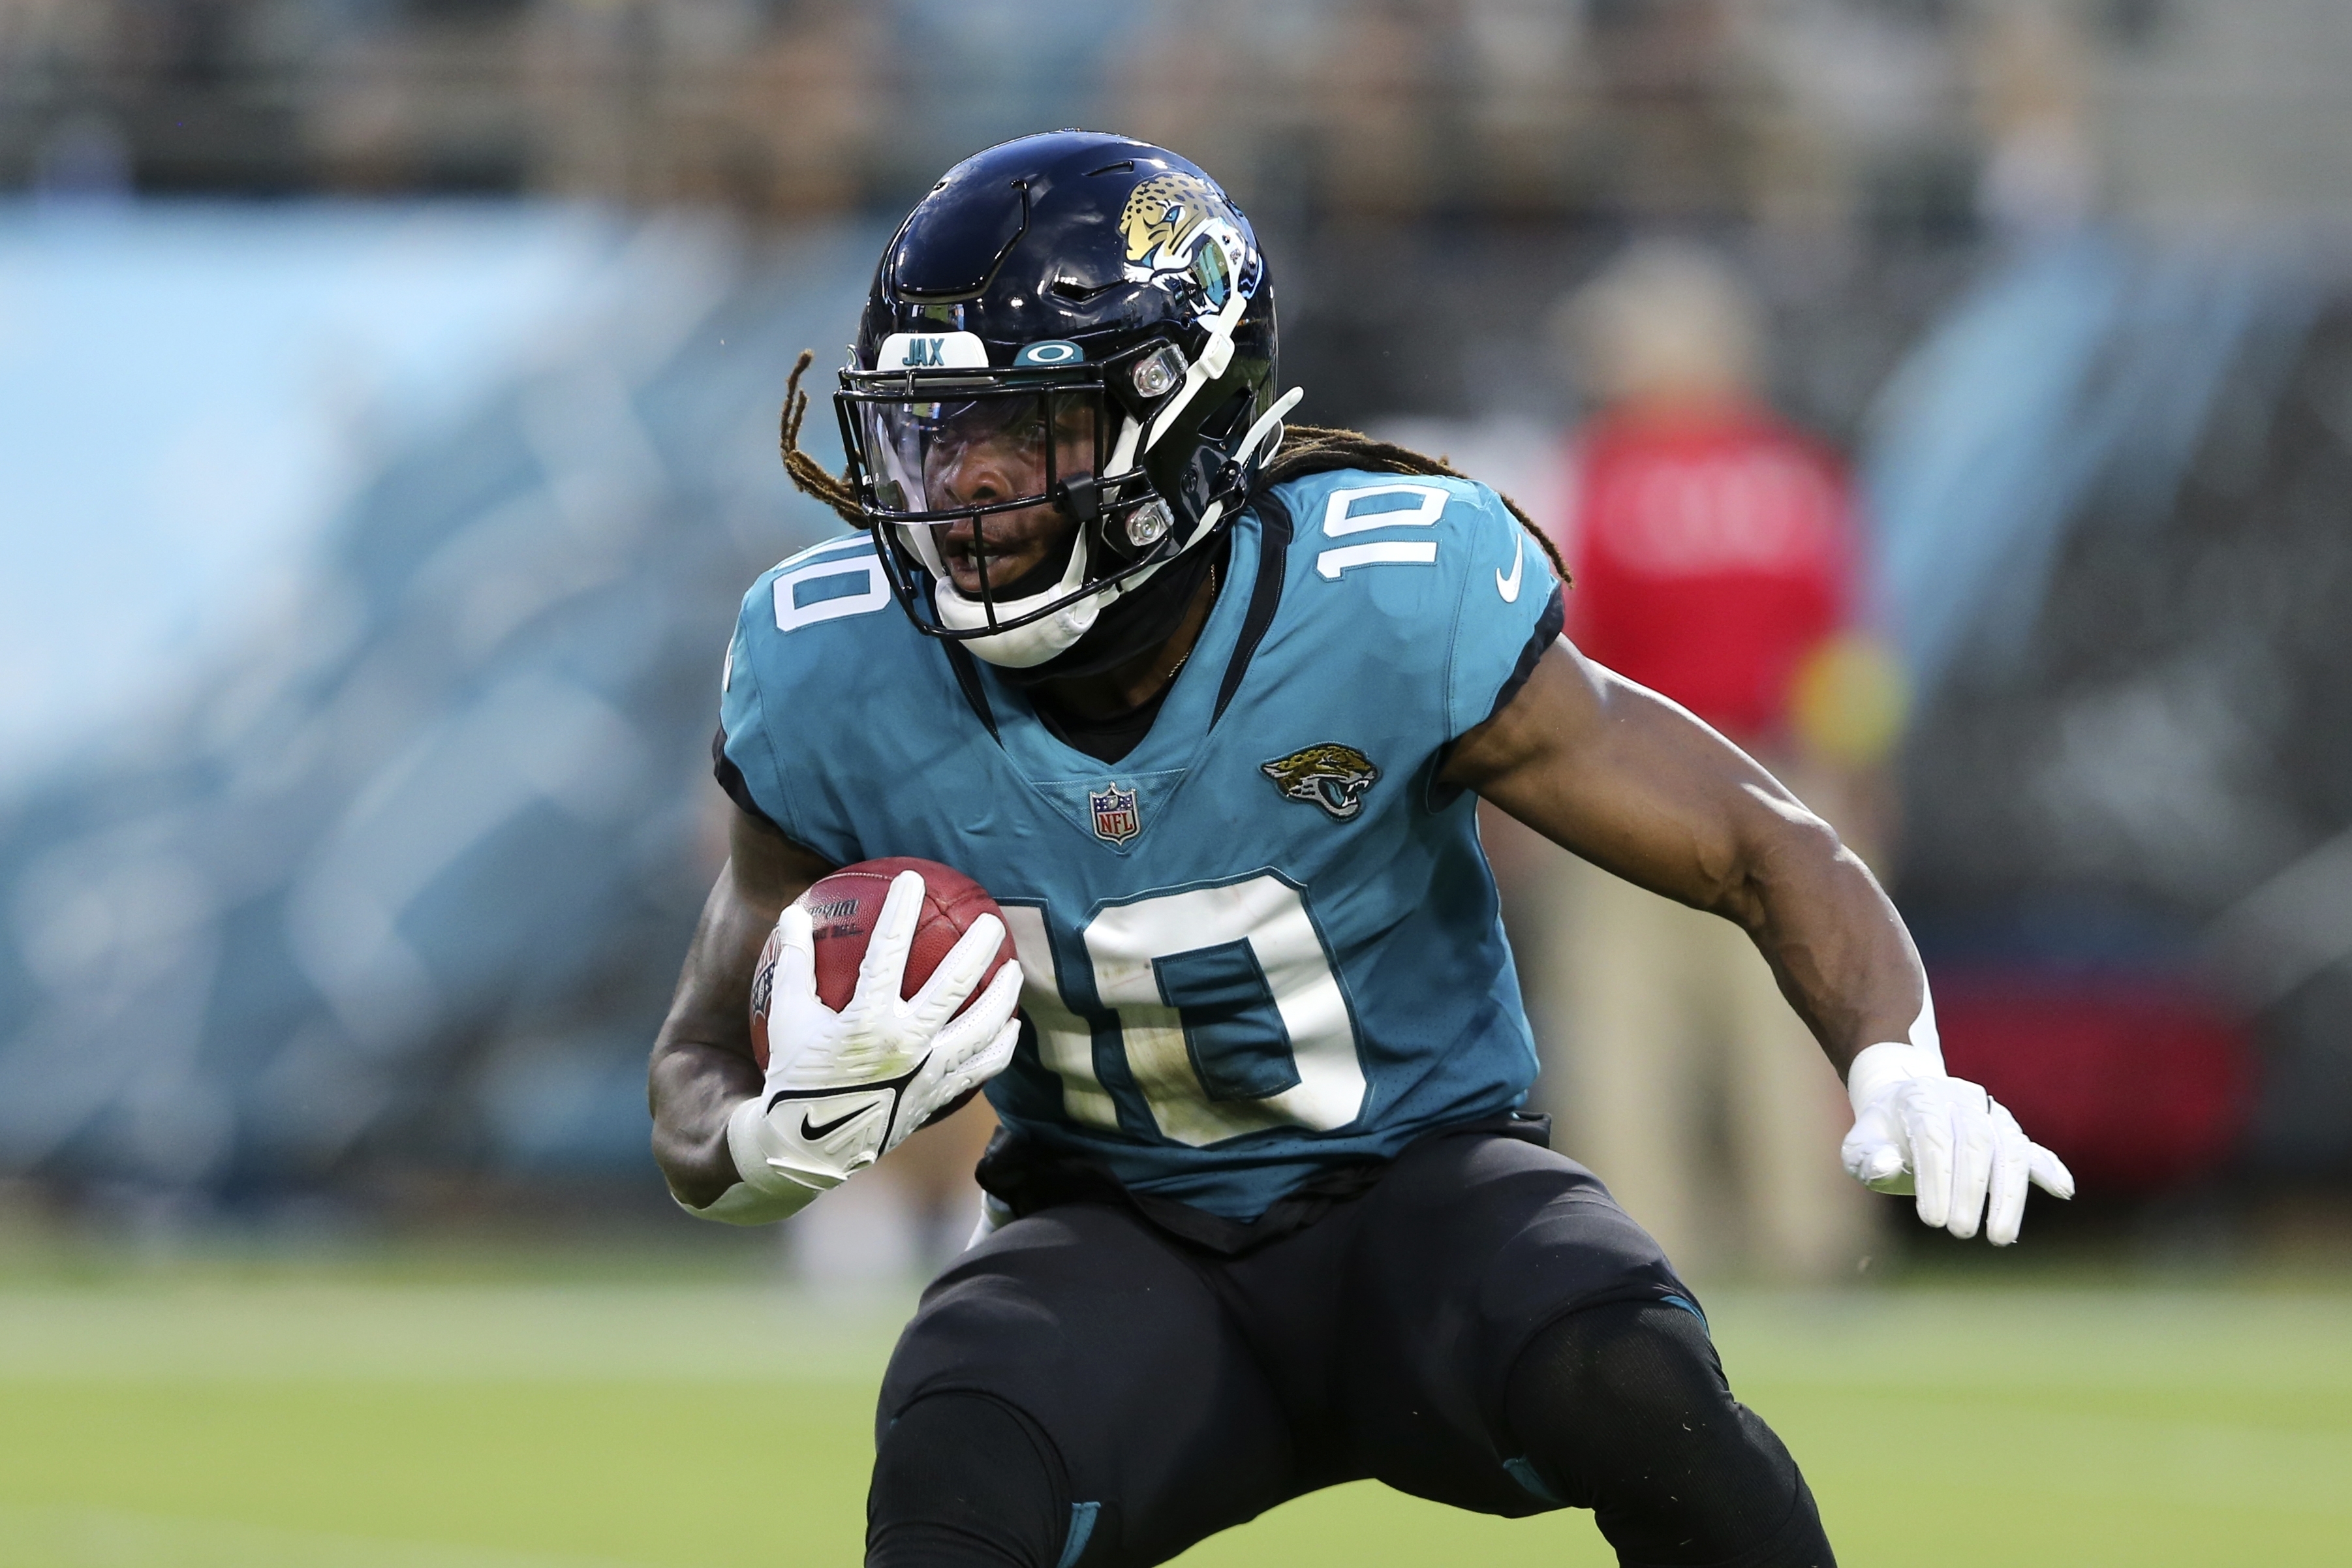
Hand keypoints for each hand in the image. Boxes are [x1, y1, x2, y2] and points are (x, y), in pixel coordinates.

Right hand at [723, 870, 1021, 1217]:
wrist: (808, 1147)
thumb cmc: (794, 1076)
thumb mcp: (786, 1017)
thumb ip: (794, 963)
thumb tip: (793, 911)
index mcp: (865, 1021)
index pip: (888, 952)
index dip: (900, 911)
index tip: (912, 879)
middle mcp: (905, 1045)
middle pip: (954, 986)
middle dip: (977, 948)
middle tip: (991, 921)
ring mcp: (927, 1073)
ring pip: (982, 1028)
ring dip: (1003, 996)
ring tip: (1014, 971)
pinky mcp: (938, 1096)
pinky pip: (982, 1068)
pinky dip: (1001, 1046)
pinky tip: (1011, 1028)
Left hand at [1840, 1041, 2074, 1245]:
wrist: (1904, 1103)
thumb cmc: (1881, 1134)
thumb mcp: (1859, 1144)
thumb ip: (1866, 1157)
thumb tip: (1886, 1167)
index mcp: (1921, 1099)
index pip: (1933, 1138)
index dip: (1936, 1180)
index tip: (1933, 1221)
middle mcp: (1961, 1100)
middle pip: (1974, 1143)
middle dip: (1970, 1191)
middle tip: (1960, 1233)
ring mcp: (1990, 1114)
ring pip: (2008, 1148)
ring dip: (2009, 1194)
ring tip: (2000, 1237)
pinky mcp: (2008, 1132)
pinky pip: (2032, 1149)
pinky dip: (2049, 1168)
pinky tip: (2063, 1189)